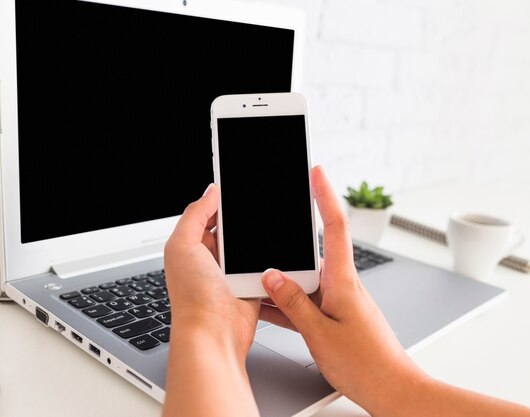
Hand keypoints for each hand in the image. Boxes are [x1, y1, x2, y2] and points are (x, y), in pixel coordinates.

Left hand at [164, 183, 259, 361]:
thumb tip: (210, 192)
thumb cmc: (193, 297)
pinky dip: (268, 256)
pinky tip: (274, 247)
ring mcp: (231, 272)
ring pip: (249, 244)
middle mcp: (210, 258)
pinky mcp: (251, 284)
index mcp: (191, 246)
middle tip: (257, 203)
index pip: (208, 214)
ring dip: (257, 238)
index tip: (236, 187)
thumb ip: (194, 214)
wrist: (215, 334)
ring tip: (269, 223)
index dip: (221, 201)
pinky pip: (263, 263)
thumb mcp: (182, 245)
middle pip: (232, 227)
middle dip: (243, 218)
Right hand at [259, 165, 424, 413]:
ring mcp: (339, 301)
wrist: (393, 390)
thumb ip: (294, 303)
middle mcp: (343, 285)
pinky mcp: (335, 316)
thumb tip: (272, 277)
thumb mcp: (320, 333)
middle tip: (264, 242)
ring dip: (283, 281)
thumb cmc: (367, 365)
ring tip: (258, 287)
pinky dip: (288, 303)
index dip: (325, 195)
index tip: (315, 172)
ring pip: (304, 280)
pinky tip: (269, 308)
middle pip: (310, 253)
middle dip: (286, 246)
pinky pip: (307, 301)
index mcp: (343, 281)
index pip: (335, 226)